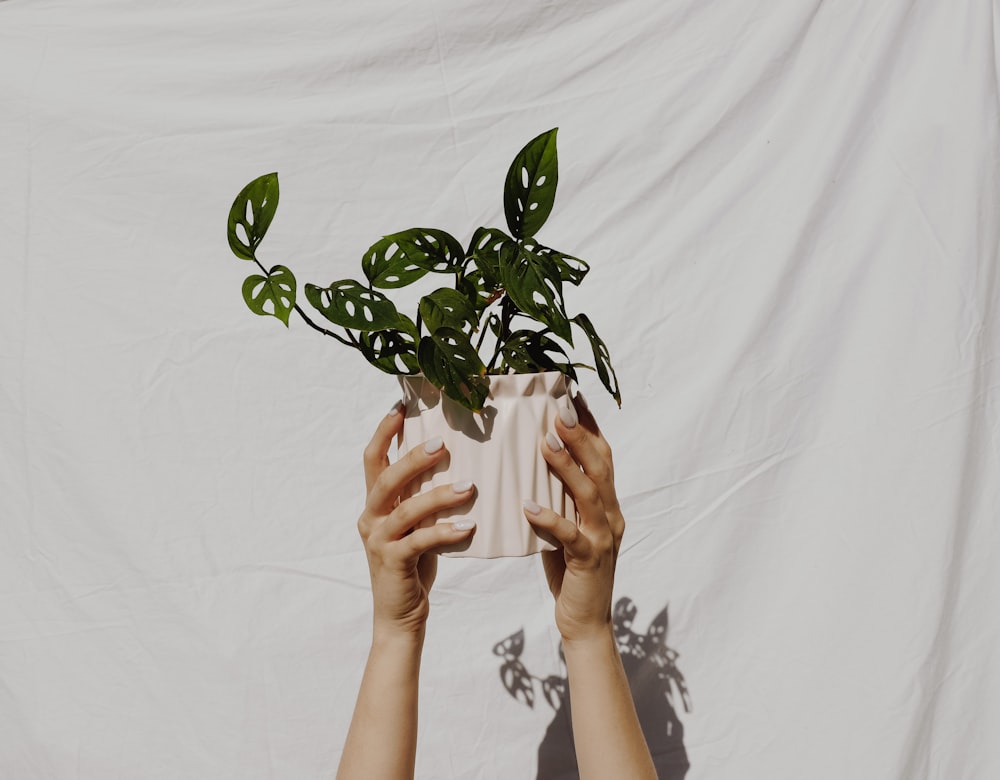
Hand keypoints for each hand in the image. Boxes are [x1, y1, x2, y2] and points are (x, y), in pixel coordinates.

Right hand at [359, 403, 476, 638]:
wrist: (400, 616)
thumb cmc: (415, 566)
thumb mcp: (419, 526)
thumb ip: (426, 499)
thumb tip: (461, 465)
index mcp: (375, 504)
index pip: (373, 459)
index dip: (383, 431)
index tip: (401, 406)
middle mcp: (371, 518)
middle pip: (385, 477)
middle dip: (413, 457)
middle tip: (443, 443)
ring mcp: (378, 541)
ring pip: (405, 509)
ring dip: (437, 495)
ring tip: (469, 487)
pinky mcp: (392, 563)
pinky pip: (419, 542)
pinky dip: (445, 533)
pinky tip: (468, 529)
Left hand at [522, 394, 623, 643]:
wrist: (585, 620)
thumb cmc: (569, 570)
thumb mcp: (564, 526)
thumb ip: (557, 498)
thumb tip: (530, 462)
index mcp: (608, 504)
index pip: (603, 455)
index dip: (590, 425)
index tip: (572, 396)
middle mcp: (612, 515)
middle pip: (600, 466)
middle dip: (580, 435)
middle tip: (559, 409)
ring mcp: (604, 538)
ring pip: (589, 495)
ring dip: (568, 466)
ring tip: (545, 443)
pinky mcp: (590, 561)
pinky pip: (570, 536)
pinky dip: (550, 519)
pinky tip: (528, 507)